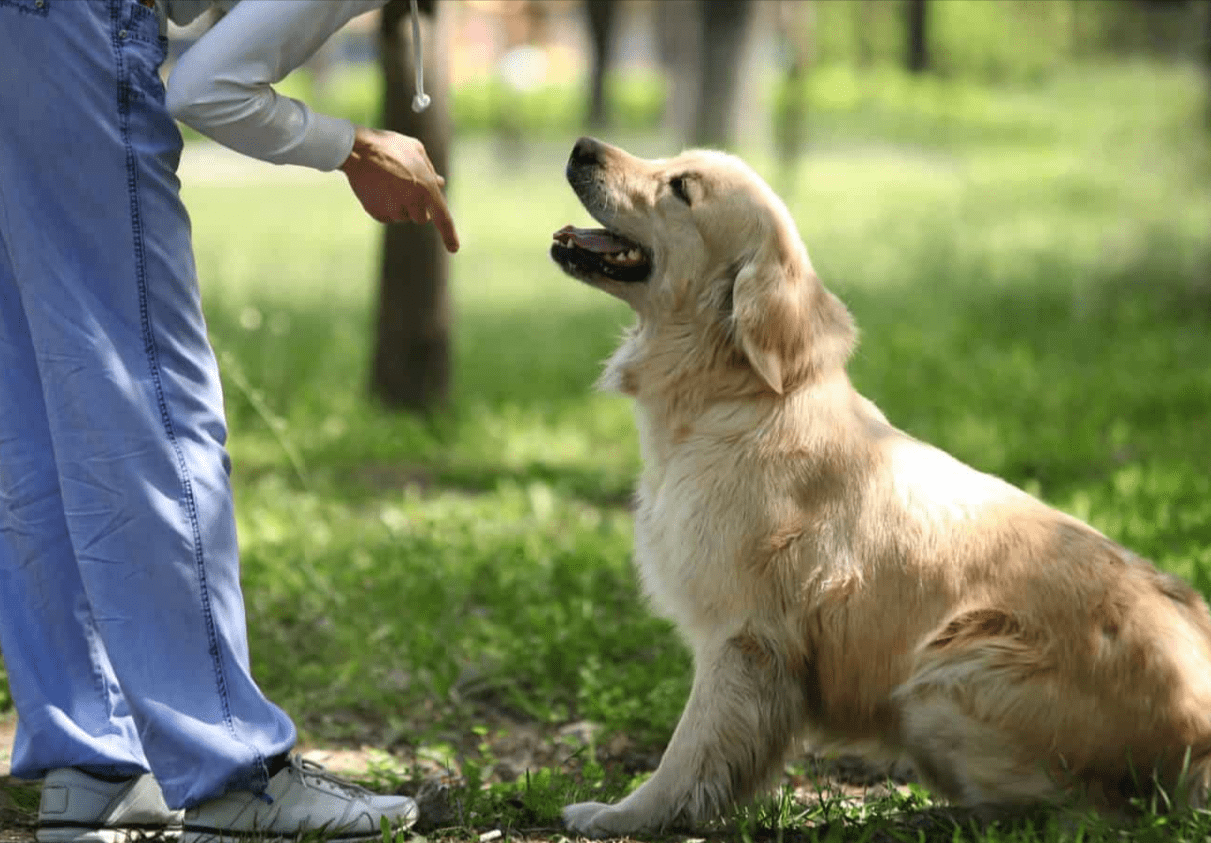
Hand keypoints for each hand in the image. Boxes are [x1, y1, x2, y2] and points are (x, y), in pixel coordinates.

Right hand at [339, 126, 458, 252]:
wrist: (355, 150)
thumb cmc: (389, 146)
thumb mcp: (415, 150)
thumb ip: (430, 170)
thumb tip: (440, 185)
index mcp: (426, 188)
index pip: (442, 218)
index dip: (449, 235)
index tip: (454, 249)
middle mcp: (411, 202)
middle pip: (421, 218)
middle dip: (418, 207)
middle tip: (405, 186)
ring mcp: (393, 210)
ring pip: (403, 217)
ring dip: (400, 205)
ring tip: (387, 182)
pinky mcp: (377, 213)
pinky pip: (388, 216)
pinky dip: (386, 206)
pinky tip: (378, 188)